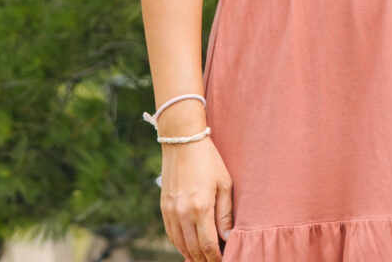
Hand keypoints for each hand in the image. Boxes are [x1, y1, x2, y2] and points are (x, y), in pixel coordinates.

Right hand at [160, 135, 233, 261]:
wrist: (182, 142)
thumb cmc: (209, 160)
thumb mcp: (224, 183)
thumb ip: (225, 213)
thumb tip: (228, 237)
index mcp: (201, 207)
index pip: (208, 244)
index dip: (215, 257)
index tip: (223, 261)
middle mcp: (183, 213)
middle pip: (193, 249)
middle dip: (204, 259)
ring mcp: (171, 212)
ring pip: (180, 244)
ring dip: (191, 255)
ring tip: (202, 260)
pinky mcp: (163, 208)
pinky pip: (171, 234)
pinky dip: (180, 245)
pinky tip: (188, 248)